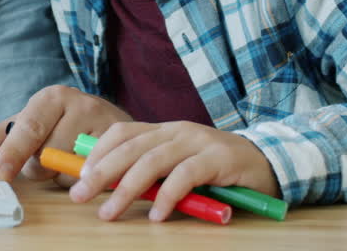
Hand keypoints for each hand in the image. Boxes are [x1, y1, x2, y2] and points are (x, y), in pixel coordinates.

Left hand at [0, 85, 130, 181]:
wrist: (110, 125)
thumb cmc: (58, 128)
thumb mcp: (22, 129)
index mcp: (49, 97)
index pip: (26, 128)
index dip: (12, 154)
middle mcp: (78, 102)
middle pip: (48, 155)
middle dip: (41, 168)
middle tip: (48, 156)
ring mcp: (106, 119)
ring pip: (72, 170)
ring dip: (65, 177)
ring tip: (72, 160)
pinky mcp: (126, 141)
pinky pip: (98, 175)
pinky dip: (90, 179)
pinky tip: (91, 166)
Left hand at [70, 121, 280, 220]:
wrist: (268, 163)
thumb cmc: (218, 172)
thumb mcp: (179, 168)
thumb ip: (153, 174)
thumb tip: (112, 190)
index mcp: (164, 130)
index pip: (122, 133)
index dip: (98, 152)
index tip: (78, 176)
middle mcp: (178, 130)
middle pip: (130, 147)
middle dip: (101, 172)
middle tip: (80, 195)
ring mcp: (198, 142)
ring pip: (152, 161)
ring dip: (127, 188)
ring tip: (110, 212)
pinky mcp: (219, 158)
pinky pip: (186, 176)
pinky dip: (168, 196)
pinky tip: (157, 215)